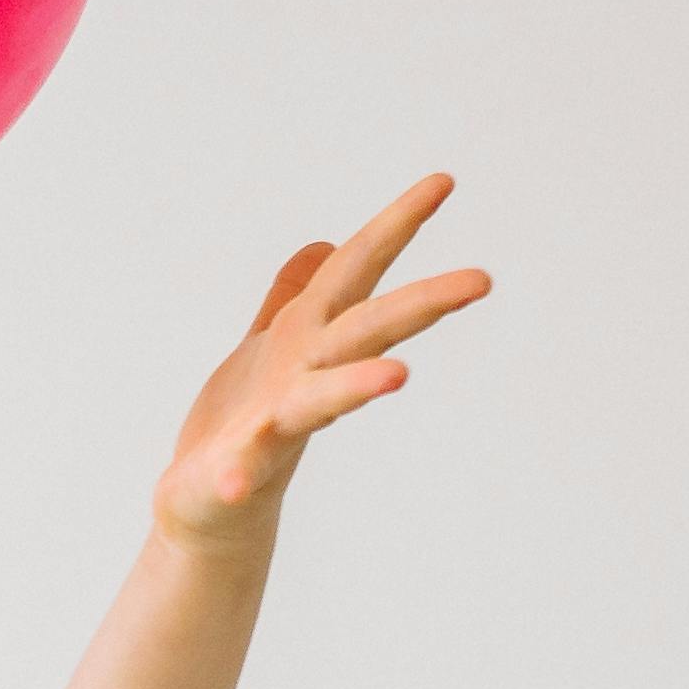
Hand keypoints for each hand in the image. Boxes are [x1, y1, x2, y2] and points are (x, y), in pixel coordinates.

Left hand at [157, 176, 490, 544]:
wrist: (206, 508)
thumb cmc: (242, 424)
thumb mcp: (267, 345)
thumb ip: (293, 296)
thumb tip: (324, 244)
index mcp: (310, 337)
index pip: (360, 269)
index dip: (398, 224)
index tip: (443, 181)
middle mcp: (305, 377)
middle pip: (367, 330)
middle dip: (421, 304)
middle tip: (482, 280)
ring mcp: (274, 427)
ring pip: (321, 400)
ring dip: (357, 386)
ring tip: (399, 376)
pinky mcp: (233, 473)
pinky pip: (239, 472)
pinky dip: (238, 474)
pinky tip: (234, 480)